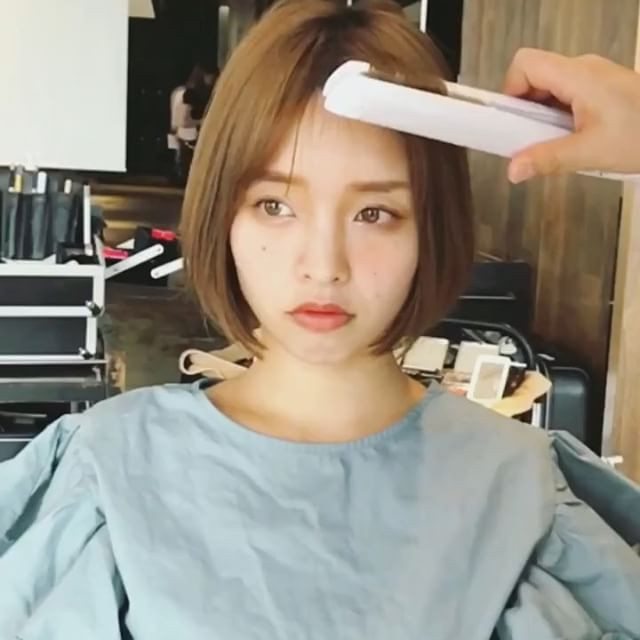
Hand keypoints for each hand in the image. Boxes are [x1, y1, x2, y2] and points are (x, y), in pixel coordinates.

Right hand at [502, 48, 639, 182]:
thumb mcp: (590, 152)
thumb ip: (546, 159)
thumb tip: (513, 170)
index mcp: (578, 76)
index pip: (525, 64)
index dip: (510, 90)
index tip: (510, 120)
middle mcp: (584, 69)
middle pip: (534, 77)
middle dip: (525, 109)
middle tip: (530, 139)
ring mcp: (594, 78)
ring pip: (550, 89)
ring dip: (542, 117)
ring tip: (554, 144)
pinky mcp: (601, 89)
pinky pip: (566, 97)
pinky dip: (558, 118)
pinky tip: (571, 140)